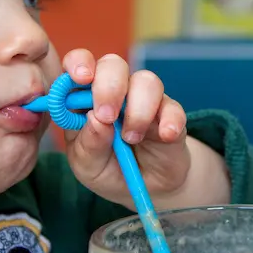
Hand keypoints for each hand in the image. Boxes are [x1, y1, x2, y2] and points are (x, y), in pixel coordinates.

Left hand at [60, 50, 229, 209]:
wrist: (146, 189)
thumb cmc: (108, 170)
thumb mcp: (88, 165)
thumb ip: (89, 144)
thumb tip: (95, 119)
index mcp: (85, 98)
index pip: (79, 64)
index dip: (79, 63)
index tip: (81, 78)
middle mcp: (116, 91)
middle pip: (113, 65)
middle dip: (109, 87)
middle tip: (107, 117)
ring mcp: (145, 100)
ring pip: (146, 81)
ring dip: (138, 109)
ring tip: (131, 138)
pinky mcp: (170, 115)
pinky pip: (173, 107)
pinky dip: (170, 120)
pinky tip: (165, 135)